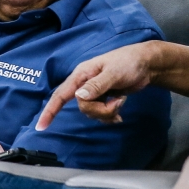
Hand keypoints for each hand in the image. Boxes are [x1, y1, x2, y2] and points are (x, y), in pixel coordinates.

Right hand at [37, 42, 157, 129]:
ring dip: (108, 112)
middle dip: (100, 110)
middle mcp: (84, 84)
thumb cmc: (129, 62)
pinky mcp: (104, 99)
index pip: (61, 94)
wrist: (147, 65)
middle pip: (82, 107)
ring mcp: (94, 93)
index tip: (41, 126)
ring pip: (92, 113)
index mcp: (82, 75)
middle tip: (117, 102)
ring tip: (121, 100)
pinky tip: (120, 112)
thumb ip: (97, 85)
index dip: (50, 111)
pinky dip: (111, 116)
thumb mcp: (113, 73)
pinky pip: (101, 115)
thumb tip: (79, 96)